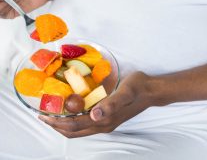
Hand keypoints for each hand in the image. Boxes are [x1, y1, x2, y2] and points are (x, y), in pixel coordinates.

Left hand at [39, 72, 153, 137]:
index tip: (43, 115)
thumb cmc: (138, 87)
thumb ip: (111, 104)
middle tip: (42, 116)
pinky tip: (71, 111)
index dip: (57, 122)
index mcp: (105, 120)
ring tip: (52, 115)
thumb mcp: (125, 92)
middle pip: (74, 131)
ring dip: (64, 124)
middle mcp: (103, 124)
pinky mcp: (109, 118)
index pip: (75, 125)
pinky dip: (74, 121)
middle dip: (56, 125)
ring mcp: (106, 123)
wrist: (151, 90)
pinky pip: (86, 124)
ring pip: (80, 130)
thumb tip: (95, 115)